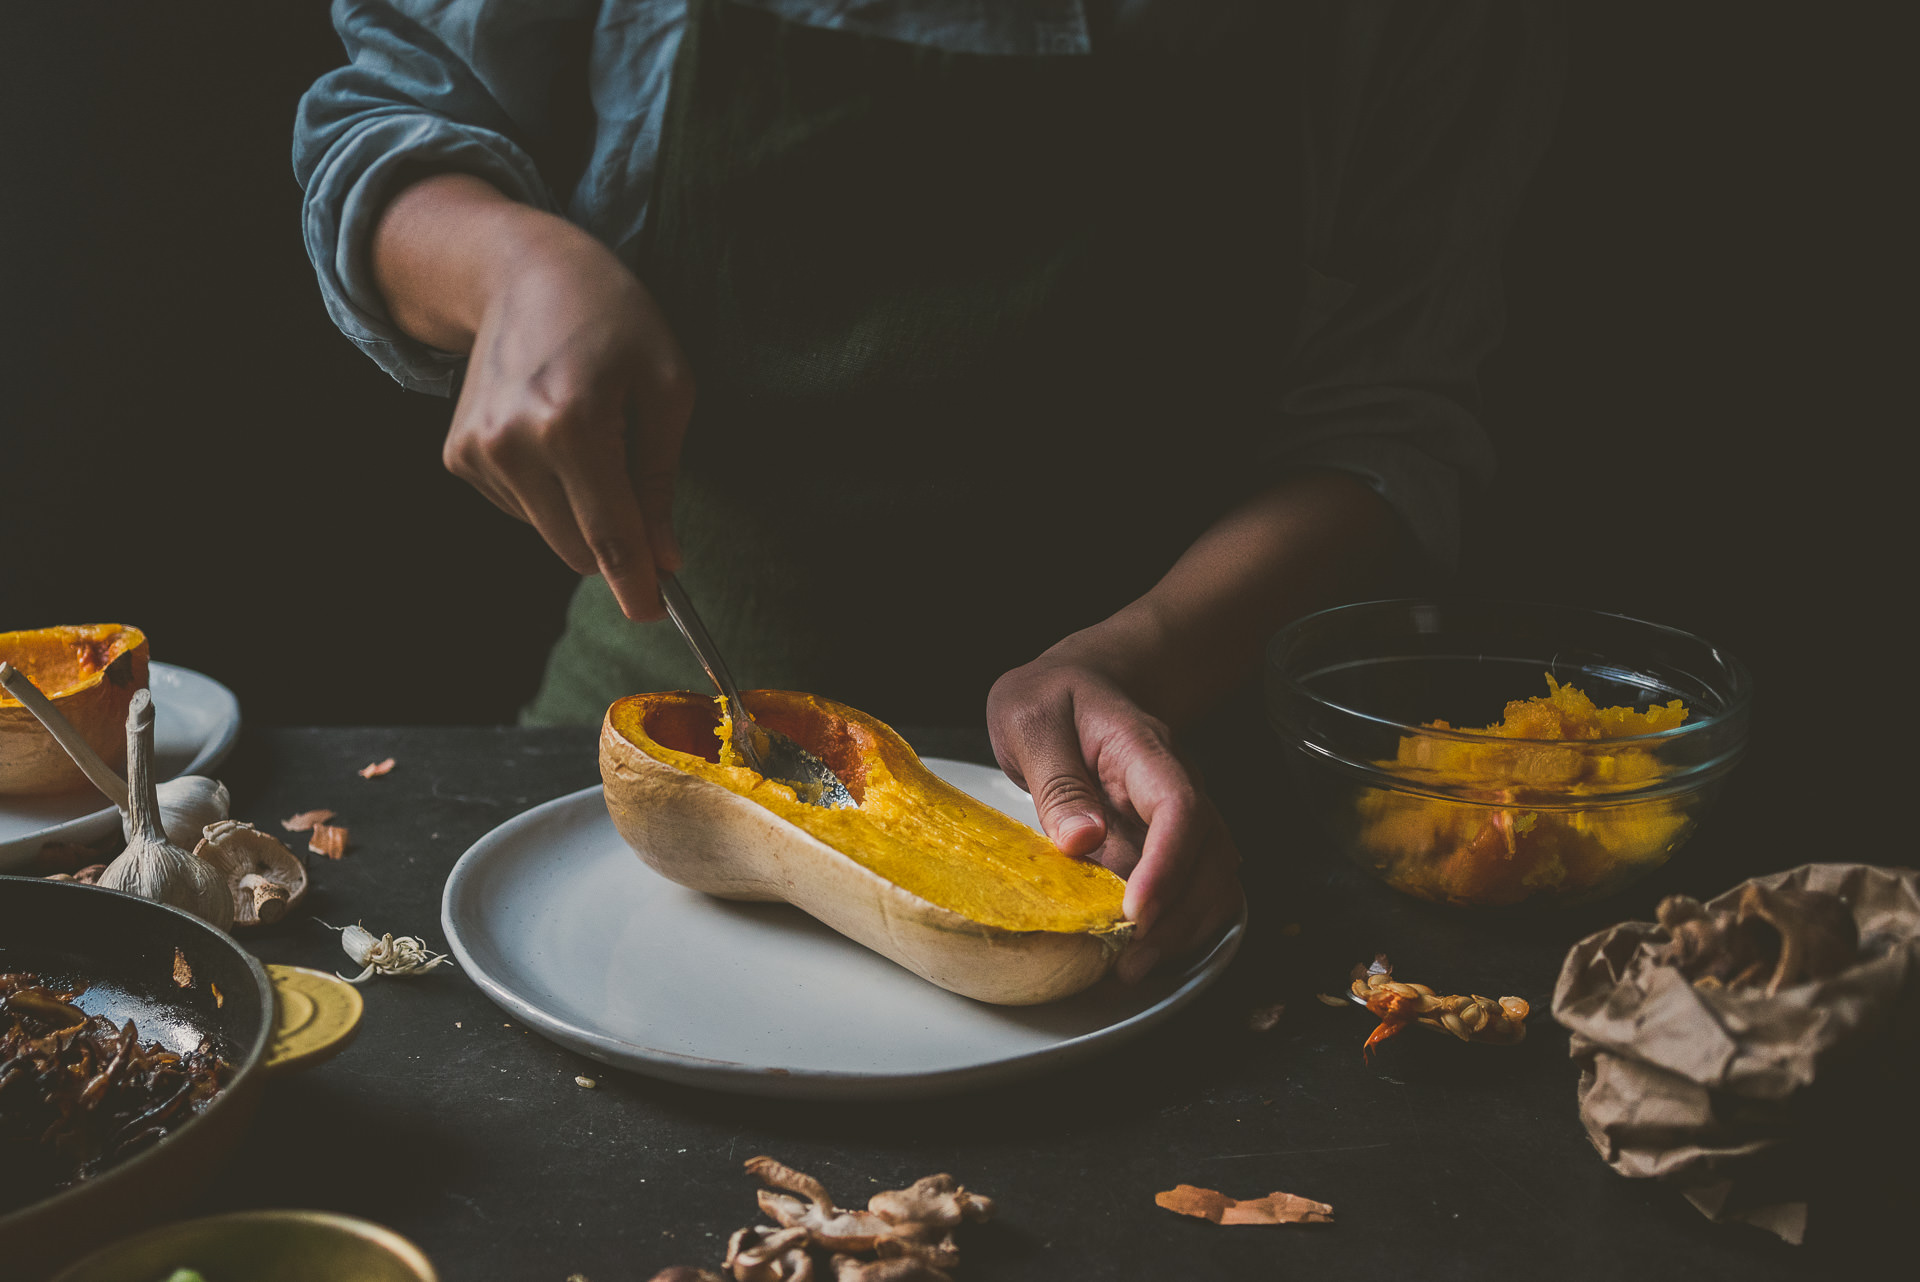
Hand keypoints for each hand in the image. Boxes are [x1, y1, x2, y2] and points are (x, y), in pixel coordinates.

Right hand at [374, 175, 693, 620]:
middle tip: (645, 506)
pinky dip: (548, 491)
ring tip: (589, 435)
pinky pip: (521, 509)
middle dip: (617, 546)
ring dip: (581, 510)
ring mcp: (478, 452)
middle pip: (577, 549)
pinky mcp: (458, 456)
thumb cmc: (613, 318)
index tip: (655, 614)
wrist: (521, 270)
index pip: (611, 536)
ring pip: (550, 533)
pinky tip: (552, 433)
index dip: (638, 585)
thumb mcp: (667, 386)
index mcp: (574, 424)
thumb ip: (660, 480)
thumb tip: (663, 558)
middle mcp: (514, 443)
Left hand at [987, 656, 1243, 983]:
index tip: (1137, 911)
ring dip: (1183, 928)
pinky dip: (1181, 922)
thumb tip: (1080, 840)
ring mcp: (1176, 814)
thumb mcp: (1030, 719)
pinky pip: (1195, 884)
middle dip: (1179, 916)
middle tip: (1129, 962)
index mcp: (1143, 749)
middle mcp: (1174, 784)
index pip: (1178, 807)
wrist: (1080, 682)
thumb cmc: (1054, 697)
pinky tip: (1147, 949)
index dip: (1167, 864)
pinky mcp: (1167, 839)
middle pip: (1209, 854)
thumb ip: (1055, 777)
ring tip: (1134, 968)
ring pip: (1212, 876)